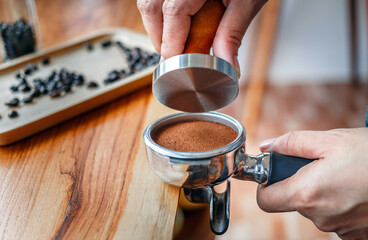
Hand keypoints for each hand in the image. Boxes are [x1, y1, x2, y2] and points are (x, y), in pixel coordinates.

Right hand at [137, 0, 265, 70]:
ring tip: (174, 41)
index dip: (171, 41)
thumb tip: (227, 65)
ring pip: (148, 1)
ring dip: (157, 25)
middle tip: (173, 55)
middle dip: (159, 36)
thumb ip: (232, 33)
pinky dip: (160, 14)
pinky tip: (174, 25)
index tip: (175, 62)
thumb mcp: (246, 2)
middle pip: (151, 6)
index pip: (174, 11)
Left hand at [257, 128, 367, 239]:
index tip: (275, 171)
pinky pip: (335, 217)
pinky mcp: (356, 233)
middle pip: (292, 200)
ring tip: (343, 174)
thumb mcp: (329, 140)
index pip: (265, 200)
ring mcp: (340, 228)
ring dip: (321, 191)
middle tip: (319, 164)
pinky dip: (339, 203)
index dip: (266, 184)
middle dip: (298, 181)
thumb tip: (267, 146)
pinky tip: (355, 188)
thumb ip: (291, 143)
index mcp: (306, 193)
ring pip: (315, 208)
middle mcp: (320, 216)